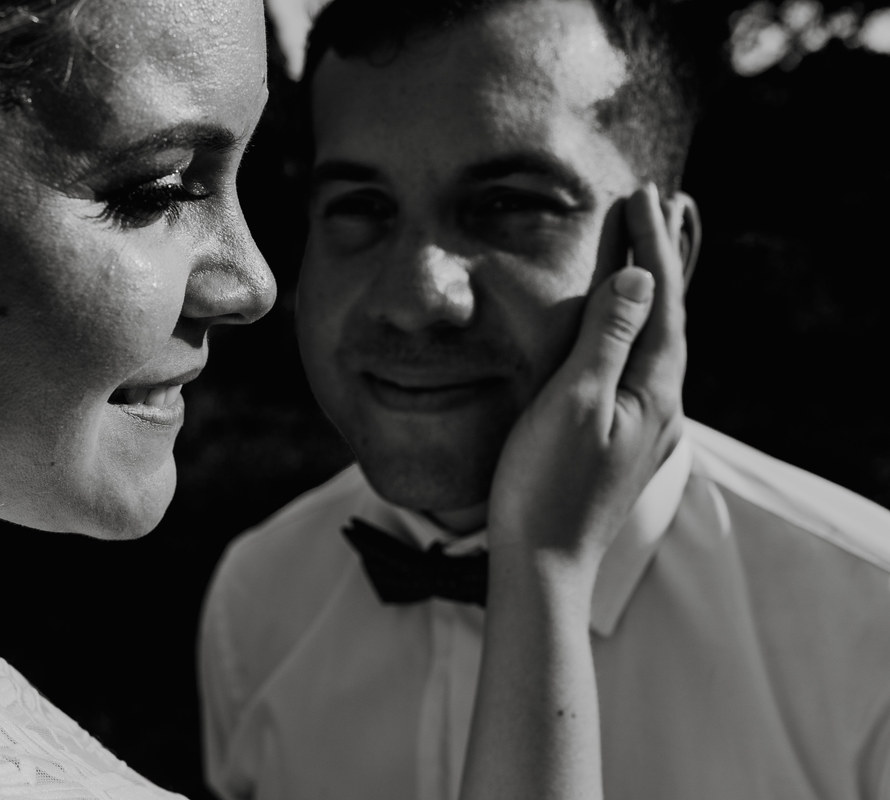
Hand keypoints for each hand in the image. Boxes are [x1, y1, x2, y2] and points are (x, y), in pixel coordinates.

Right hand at [485, 183, 687, 580]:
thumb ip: (607, 339)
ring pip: (654, 342)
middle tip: (647, 208)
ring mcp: (644, 427)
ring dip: (646, 293)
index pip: (661, 300)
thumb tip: (638, 279)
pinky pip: (637, 366)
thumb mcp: (574, 402)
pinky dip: (630, 330)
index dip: (651, 245)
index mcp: (653, 390)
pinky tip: (617, 332)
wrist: (543, 563)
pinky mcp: (622, 441)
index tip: (641, 195)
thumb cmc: (547, 485)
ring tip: (637, 254)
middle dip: (656, 259)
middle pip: (667, 317)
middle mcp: (660, 406)